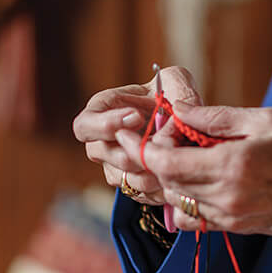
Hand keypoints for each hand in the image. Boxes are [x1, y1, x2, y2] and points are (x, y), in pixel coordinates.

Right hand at [72, 66, 202, 204]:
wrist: (186, 122)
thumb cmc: (173, 94)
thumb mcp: (176, 81)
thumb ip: (174, 90)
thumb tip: (171, 117)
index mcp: (103, 110)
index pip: (85, 124)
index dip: (106, 123)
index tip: (137, 116)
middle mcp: (102, 140)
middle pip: (98, 153)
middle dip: (129, 150)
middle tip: (157, 143)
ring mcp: (114, 165)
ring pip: (121, 176)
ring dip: (147, 170)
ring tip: (173, 157)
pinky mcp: (133, 183)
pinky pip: (139, 192)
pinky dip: (158, 186)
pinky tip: (175, 173)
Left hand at [114, 102, 271, 240]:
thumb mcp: (269, 120)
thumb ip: (219, 117)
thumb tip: (180, 110)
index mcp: (232, 164)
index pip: (166, 162)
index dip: (150, 145)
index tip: (158, 128)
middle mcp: (225, 195)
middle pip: (166, 182)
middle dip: (157, 158)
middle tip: (169, 136)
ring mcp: (229, 216)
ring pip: (176, 201)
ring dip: (171, 179)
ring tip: (186, 155)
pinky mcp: (235, 228)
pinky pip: (194, 219)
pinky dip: (186, 200)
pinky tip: (201, 180)